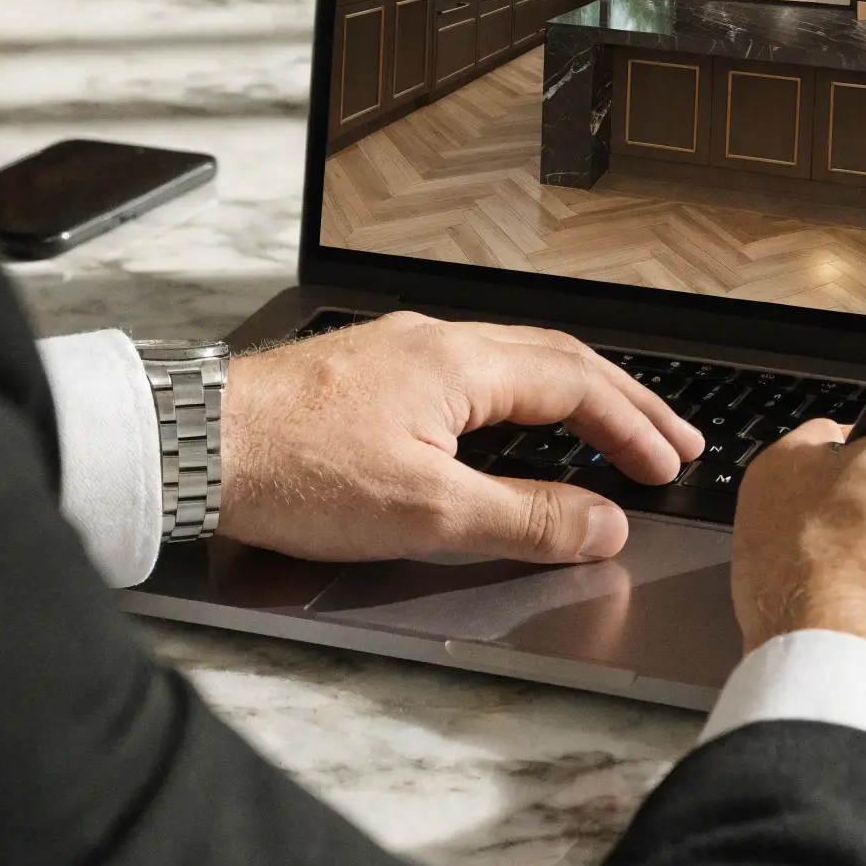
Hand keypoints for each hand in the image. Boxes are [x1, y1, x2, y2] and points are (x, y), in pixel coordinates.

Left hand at [217, 311, 703, 567]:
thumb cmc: (293, 471)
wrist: (194, 445)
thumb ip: (523, 517)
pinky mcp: (372, 372)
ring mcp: (402, 351)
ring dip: (575, 395)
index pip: (576, 385)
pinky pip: (475, 370)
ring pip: (515, 359)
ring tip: (612, 430)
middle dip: (623, 401)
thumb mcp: (425, 512)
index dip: (632, 428)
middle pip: (557, 359)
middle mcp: (437, 341)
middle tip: (672, 440)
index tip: (670, 464)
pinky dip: (524, 396)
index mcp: (461, 363)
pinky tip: (517, 424)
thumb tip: (604, 524)